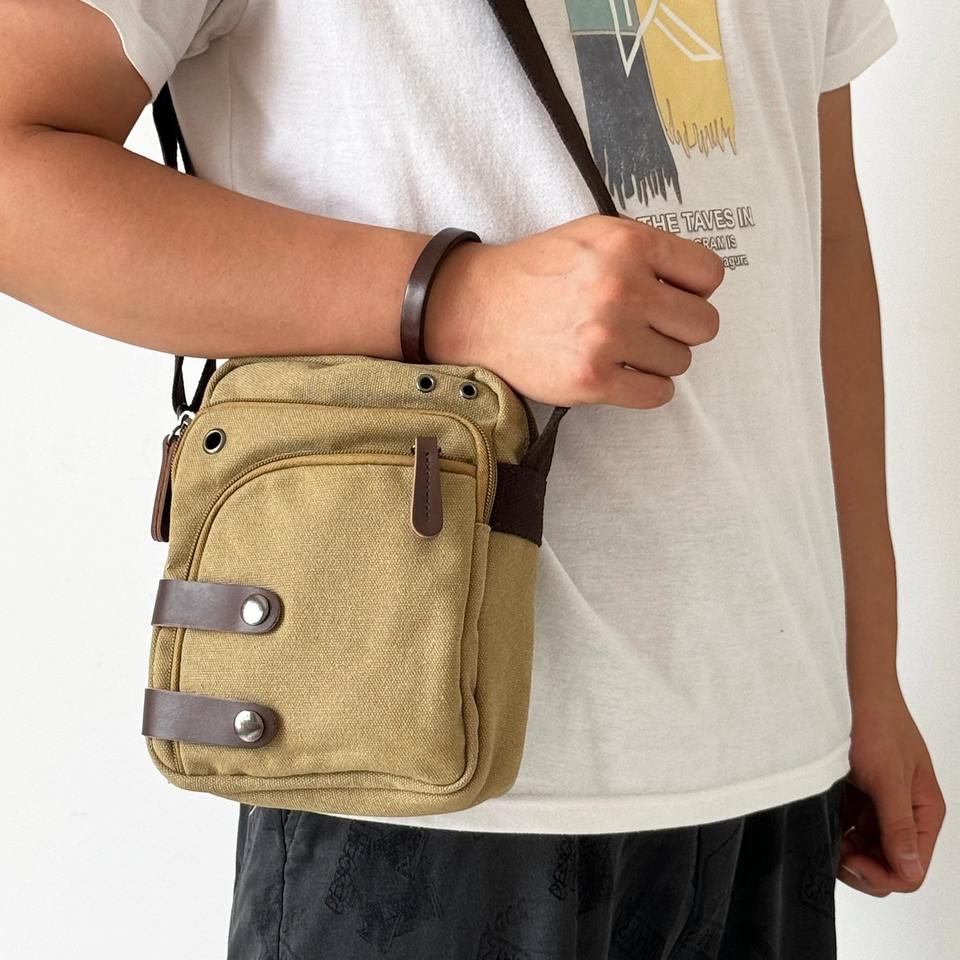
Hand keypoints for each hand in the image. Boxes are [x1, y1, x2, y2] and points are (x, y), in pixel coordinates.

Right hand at [425, 213, 724, 407]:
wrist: (477, 308)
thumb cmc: (536, 272)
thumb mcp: (594, 235)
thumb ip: (646, 252)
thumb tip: (695, 287)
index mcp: (628, 244)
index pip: (709, 275)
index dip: (695, 290)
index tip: (674, 298)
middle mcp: (622, 288)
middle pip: (703, 324)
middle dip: (681, 329)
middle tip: (651, 328)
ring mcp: (608, 337)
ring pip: (680, 361)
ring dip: (658, 359)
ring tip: (625, 349)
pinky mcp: (592, 379)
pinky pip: (657, 394)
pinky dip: (646, 388)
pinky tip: (623, 373)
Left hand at [838, 687, 945, 895]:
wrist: (854, 690)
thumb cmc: (877, 723)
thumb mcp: (887, 777)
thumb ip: (898, 824)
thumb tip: (909, 869)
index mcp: (925, 812)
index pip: (911, 870)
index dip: (880, 875)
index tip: (850, 860)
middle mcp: (907, 813)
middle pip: (888, 865)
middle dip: (861, 866)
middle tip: (833, 851)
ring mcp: (882, 807)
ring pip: (866, 850)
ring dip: (845, 849)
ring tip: (825, 830)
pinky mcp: (860, 797)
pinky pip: (849, 828)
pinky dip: (836, 829)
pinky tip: (823, 816)